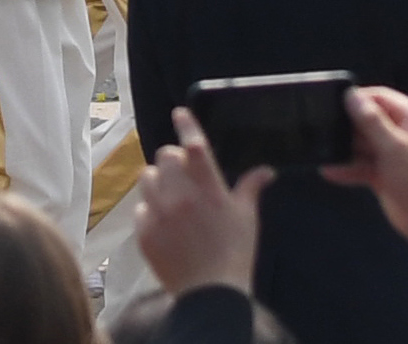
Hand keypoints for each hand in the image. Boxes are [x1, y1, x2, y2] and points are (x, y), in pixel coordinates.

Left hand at [139, 112, 267, 295]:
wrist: (211, 295)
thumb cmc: (235, 255)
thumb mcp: (248, 220)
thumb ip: (251, 189)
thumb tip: (266, 170)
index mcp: (209, 190)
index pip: (194, 145)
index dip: (186, 124)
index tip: (179, 113)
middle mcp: (181, 197)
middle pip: (165, 157)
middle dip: (173, 161)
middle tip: (182, 174)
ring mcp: (159, 215)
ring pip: (147, 178)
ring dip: (158, 182)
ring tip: (170, 196)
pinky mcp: (144, 233)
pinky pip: (140, 209)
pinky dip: (150, 211)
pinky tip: (164, 222)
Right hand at [328, 82, 407, 256]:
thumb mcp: (394, 146)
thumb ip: (371, 121)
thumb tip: (351, 95)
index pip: (382, 98)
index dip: (359, 99)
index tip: (335, 103)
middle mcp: (403, 133)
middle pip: (370, 120)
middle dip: (349, 126)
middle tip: (325, 128)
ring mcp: (393, 155)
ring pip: (364, 144)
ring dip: (346, 149)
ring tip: (324, 150)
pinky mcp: (385, 174)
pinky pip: (363, 165)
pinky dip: (349, 168)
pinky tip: (330, 171)